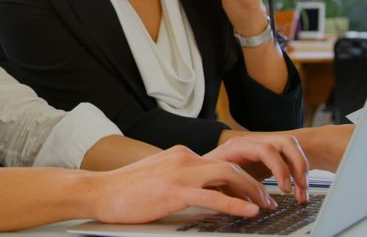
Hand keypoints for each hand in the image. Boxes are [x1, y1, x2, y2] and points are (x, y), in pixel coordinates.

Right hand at [88, 146, 275, 222]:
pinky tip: (248, 211)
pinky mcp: (174, 191)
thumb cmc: (124, 190)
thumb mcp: (157, 178)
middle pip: (230, 166)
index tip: (254, 190)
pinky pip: (213, 196)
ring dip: (251, 192)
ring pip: (227, 176)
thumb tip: (198, 193)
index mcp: (180, 155)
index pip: (220, 162)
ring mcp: (180, 173)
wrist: (99, 191)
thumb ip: (179, 180)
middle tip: (268, 200)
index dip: (242, 177)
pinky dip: (235, 203)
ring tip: (264, 206)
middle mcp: (183, 158)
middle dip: (254, 183)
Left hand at [203, 133, 310, 203]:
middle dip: (297, 166)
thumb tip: (260, 204)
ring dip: (302, 169)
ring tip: (303, 192)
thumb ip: (237, 192)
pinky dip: (298, 173)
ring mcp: (262, 145)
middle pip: (285, 142)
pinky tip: (299, 190)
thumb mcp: (218, 183)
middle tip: (299, 190)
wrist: (201, 170)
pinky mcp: (269, 155)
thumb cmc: (207, 175)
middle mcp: (253, 142)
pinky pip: (290, 158)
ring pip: (291, 147)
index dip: (279, 168)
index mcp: (238, 146)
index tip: (285, 189)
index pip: (266, 150)